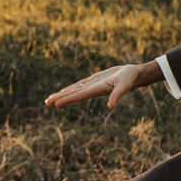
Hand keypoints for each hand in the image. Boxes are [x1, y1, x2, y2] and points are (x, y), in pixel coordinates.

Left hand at [45, 58, 162, 108]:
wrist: (134, 74)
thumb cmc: (130, 78)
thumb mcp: (124, 85)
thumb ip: (117, 95)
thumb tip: (111, 105)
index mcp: (97, 90)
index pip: (79, 96)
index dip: (67, 99)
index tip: (56, 103)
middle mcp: (92, 89)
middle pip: (73, 94)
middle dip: (60, 98)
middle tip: (46, 102)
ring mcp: (92, 85)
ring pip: (74, 90)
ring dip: (62, 94)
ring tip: (50, 99)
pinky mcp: (94, 80)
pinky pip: (79, 85)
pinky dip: (70, 88)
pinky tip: (63, 91)